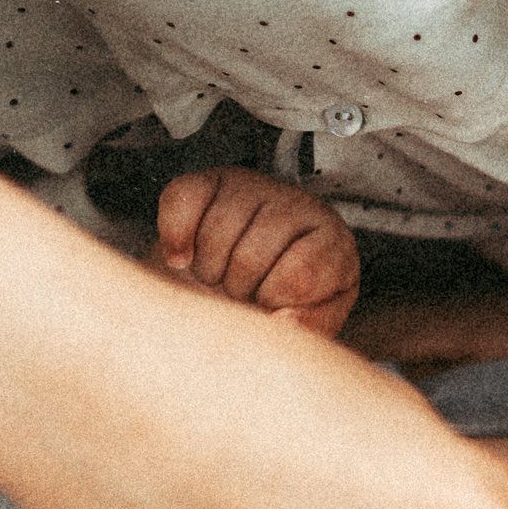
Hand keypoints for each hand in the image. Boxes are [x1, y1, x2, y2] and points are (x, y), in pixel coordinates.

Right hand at [147, 167, 359, 336]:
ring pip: (215, 233)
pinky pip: (180, 200)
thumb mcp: (313, 320)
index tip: (272, 305)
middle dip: (239, 289)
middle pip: (250, 256)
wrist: (254, 276)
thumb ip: (308, 326)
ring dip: (208, 270)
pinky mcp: (208, 182)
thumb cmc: (288, 299)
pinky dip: (175, 235)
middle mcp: (295, 205)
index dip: (274, 301)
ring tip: (222, 276)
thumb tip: (284, 321)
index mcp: (332, 242)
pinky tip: (182, 259)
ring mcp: (251, 188)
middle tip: (244, 292)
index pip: (299, 275)